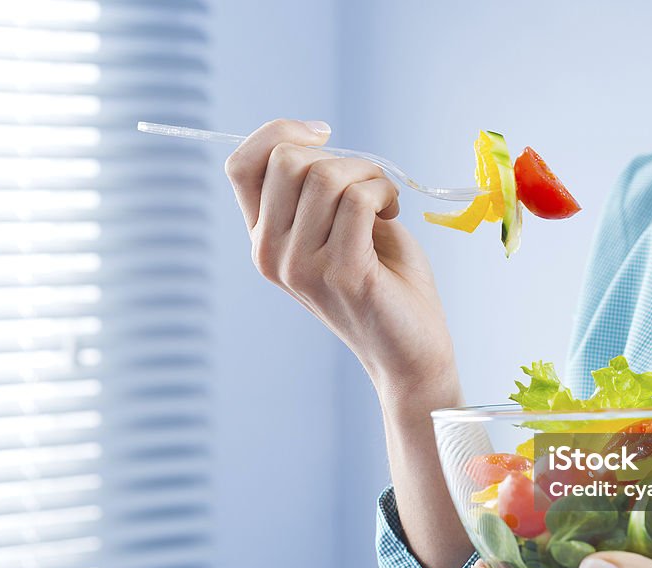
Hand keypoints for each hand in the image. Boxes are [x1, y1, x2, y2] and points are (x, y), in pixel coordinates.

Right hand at [224, 118, 457, 404]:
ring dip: (369, 175)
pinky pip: (358, 199)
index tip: (323, 135)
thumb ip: (317, 188)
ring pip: (326, 176)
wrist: (410, 350)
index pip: (241, 166)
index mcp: (263, 239)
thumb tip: (314, 136)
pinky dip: (384, 193)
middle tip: (369, 184)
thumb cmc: (383, 281)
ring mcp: (301, 266)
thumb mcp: (337, 225)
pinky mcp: (341, 273)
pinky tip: (393, 214)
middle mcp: (271, 254)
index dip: (279, 132)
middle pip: (285, 161)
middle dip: (339, 157)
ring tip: (385, 203)